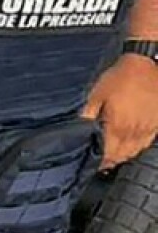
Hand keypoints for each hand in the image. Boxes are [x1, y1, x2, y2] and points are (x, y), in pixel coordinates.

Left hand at [82, 54, 157, 169]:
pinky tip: (130, 148)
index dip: (101, 160)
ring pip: (134, 151)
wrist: (149, 67)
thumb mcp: (98, 92)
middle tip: (101, 163)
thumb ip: (89, 112)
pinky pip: (145, 143)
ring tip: (113, 158)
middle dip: (111, 161)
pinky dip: (136, 149)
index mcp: (117, 125)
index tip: (94, 165)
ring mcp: (147, 130)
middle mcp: (133, 132)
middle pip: (122, 155)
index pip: (108, 151)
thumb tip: (81, 127)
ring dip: (123, 157)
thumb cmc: (121, 77)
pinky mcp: (156, 125)